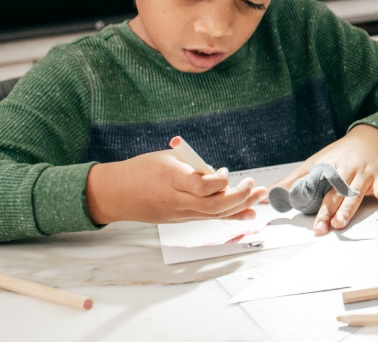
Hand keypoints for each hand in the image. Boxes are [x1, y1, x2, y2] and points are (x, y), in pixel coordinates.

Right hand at [84, 141, 268, 224]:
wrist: (115, 194)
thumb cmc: (142, 169)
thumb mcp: (168, 158)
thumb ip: (195, 166)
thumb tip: (220, 175)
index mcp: (171, 178)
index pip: (202, 186)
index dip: (220, 181)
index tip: (225, 172)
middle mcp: (175, 199)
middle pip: (212, 206)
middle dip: (240, 197)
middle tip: (256, 186)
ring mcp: (177, 213)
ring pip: (213, 215)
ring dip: (240, 206)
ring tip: (262, 196)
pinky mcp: (178, 220)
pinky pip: (206, 218)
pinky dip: (229, 215)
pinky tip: (248, 213)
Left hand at [274, 125, 377, 233]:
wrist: (371, 137)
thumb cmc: (340, 154)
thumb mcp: (315, 163)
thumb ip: (292, 181)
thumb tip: (264, 196)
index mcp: (327, 166)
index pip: (316, 184)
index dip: (309, 199)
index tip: (300, 211)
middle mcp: (345, 169)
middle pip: (334, 192)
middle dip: (327, 211)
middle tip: (320, 228)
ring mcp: (363, 172)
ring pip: (355, 192)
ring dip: (349, 207)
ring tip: (340, 222)